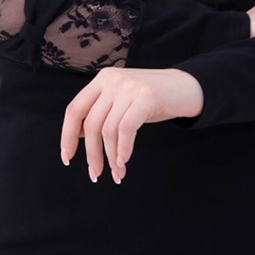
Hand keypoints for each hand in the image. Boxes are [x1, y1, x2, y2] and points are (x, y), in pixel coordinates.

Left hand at [60, 67, 203, 184]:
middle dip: (92, 154)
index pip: (75, 109)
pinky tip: (124, 160)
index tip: (67, 158)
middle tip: (96, 174)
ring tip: (118, 172)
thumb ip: (101, 112)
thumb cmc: (152, 99)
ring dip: (111, 157)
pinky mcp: (146, 97)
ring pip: (108, 130)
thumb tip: (75, 136)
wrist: (187, 87)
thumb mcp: (122, 101)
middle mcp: (112, 80)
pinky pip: (126, 129)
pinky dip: (123, 148)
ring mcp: (129, 87)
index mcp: (102, 80)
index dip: (67, 136)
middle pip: (91, 124)